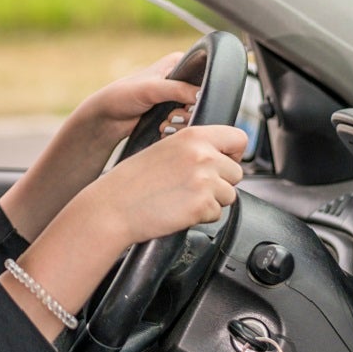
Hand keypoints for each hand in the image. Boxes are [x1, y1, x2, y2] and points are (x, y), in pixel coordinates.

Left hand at [71, 52, 198, 145]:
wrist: (108, 118)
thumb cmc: (123, 96)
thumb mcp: (151, 89)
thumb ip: (177, 89)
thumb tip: (202, 95)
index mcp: (179, 63)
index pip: (205, 75)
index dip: (200, 93)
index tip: (188, 104)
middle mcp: (181, 78)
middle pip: (203, 98)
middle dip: (188, 112)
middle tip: (172, 116)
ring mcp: (177, 97)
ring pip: (196, 113)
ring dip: (181, 123)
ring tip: (164, 124)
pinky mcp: (173, 113)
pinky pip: (187, 124)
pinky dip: (177, 130)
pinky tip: (163, 129)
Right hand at [86, 124, 246, 245]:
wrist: (113, 206)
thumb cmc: (132, 181)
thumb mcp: (164, 149)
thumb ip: (194, 149)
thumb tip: (221, 157)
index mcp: (193, 136)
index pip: (238, 137)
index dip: (233, 153)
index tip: (224, 161)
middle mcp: (202, 155)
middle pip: (236, 172)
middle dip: (220, 182)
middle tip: (192, 187)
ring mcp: (204, 181)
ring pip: (229, 195)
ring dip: (211, 200)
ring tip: (183, 198)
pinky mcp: (202, 205)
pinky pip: (217, 214)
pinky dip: (201, 216)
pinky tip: (179, 210)